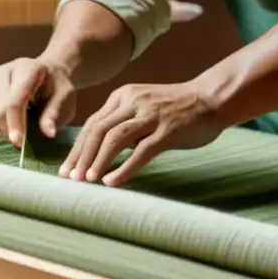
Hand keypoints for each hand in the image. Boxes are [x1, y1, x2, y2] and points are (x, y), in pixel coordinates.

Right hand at [0, 56, 77, 146]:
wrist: (46, 75)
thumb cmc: (56, 87)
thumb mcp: (65, 98)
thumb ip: (55, 113)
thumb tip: (48, 133)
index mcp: (26, 68)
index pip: (14, 100)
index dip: (15, 123)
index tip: (19, 142)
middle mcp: (2, 71)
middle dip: (11, 129)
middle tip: (26, 137)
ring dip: (3, 127)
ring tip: (21, 122)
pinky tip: (9, 119)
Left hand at [59, 81, 224, 186]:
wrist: (211, 99)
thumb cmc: (176, 108)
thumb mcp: (143, 107)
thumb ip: (123, 122)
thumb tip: (100, 151)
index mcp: (124, 96)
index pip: (92, 123)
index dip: (77, 148)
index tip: (67, 169)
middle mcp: (134, 102)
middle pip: (98, 130)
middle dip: (81, 156)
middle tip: (69, 179)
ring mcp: (151, 115)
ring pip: (115, 138)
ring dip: (97, 161)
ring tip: (86, 181)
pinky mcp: (168, 130)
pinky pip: (141, 151)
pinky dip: (124, 168)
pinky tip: (112, 182)